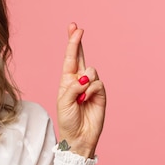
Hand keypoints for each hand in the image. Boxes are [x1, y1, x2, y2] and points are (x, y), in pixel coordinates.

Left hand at [56, 23, 105, 157]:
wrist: (78, 136)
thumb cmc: (67, 120)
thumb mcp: (63, 101)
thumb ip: (73, 86)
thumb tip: (86, 77)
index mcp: (67, 80)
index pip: (70, 58)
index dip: (72, 43)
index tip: (74, 28)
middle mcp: (79, 80)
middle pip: (80, 56)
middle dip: (78, 41)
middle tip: (77, 27)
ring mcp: (90, 87)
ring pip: (91, 71)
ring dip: (84, 82)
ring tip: (79, 98)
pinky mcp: (101, 94)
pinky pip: (97, 83)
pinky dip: (91, 90)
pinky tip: (86, 100)